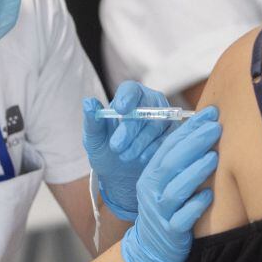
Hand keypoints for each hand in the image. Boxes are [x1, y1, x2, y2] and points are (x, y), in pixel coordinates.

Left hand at [82, 81, 173, 220]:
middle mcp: (150, 102)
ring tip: (124, 156)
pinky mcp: (173, 136)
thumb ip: (92, 121)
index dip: (127, 98)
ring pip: (156, 125)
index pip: (131, 89)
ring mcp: (164, 118)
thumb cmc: (106, 149)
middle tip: (116, 146)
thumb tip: (88, 102)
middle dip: (130, 128)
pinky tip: (141, 158)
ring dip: (139, 142)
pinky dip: (152, 150)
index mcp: (129, 96)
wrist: (121, 172)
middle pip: (146, 108)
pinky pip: (167, 140)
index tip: (119, 110)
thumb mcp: (94, 138)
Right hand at [120, 106, 220, 261]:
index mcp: (152, 173)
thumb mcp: (168, 181)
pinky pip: (181, 219)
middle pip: (170, 163)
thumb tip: (207, 128)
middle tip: (216, 128)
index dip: (189, 128)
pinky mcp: (170, 232)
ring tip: (214, 157)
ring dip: (195, 172)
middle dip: (194, 143)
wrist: (151, 248)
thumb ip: (181, 158)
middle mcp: (152, 190)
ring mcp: (160, 212)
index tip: (211, 114)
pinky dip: (195, 207)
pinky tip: (209, 197)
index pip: (168, 145)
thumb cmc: (167, 207)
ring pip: (175, 190)